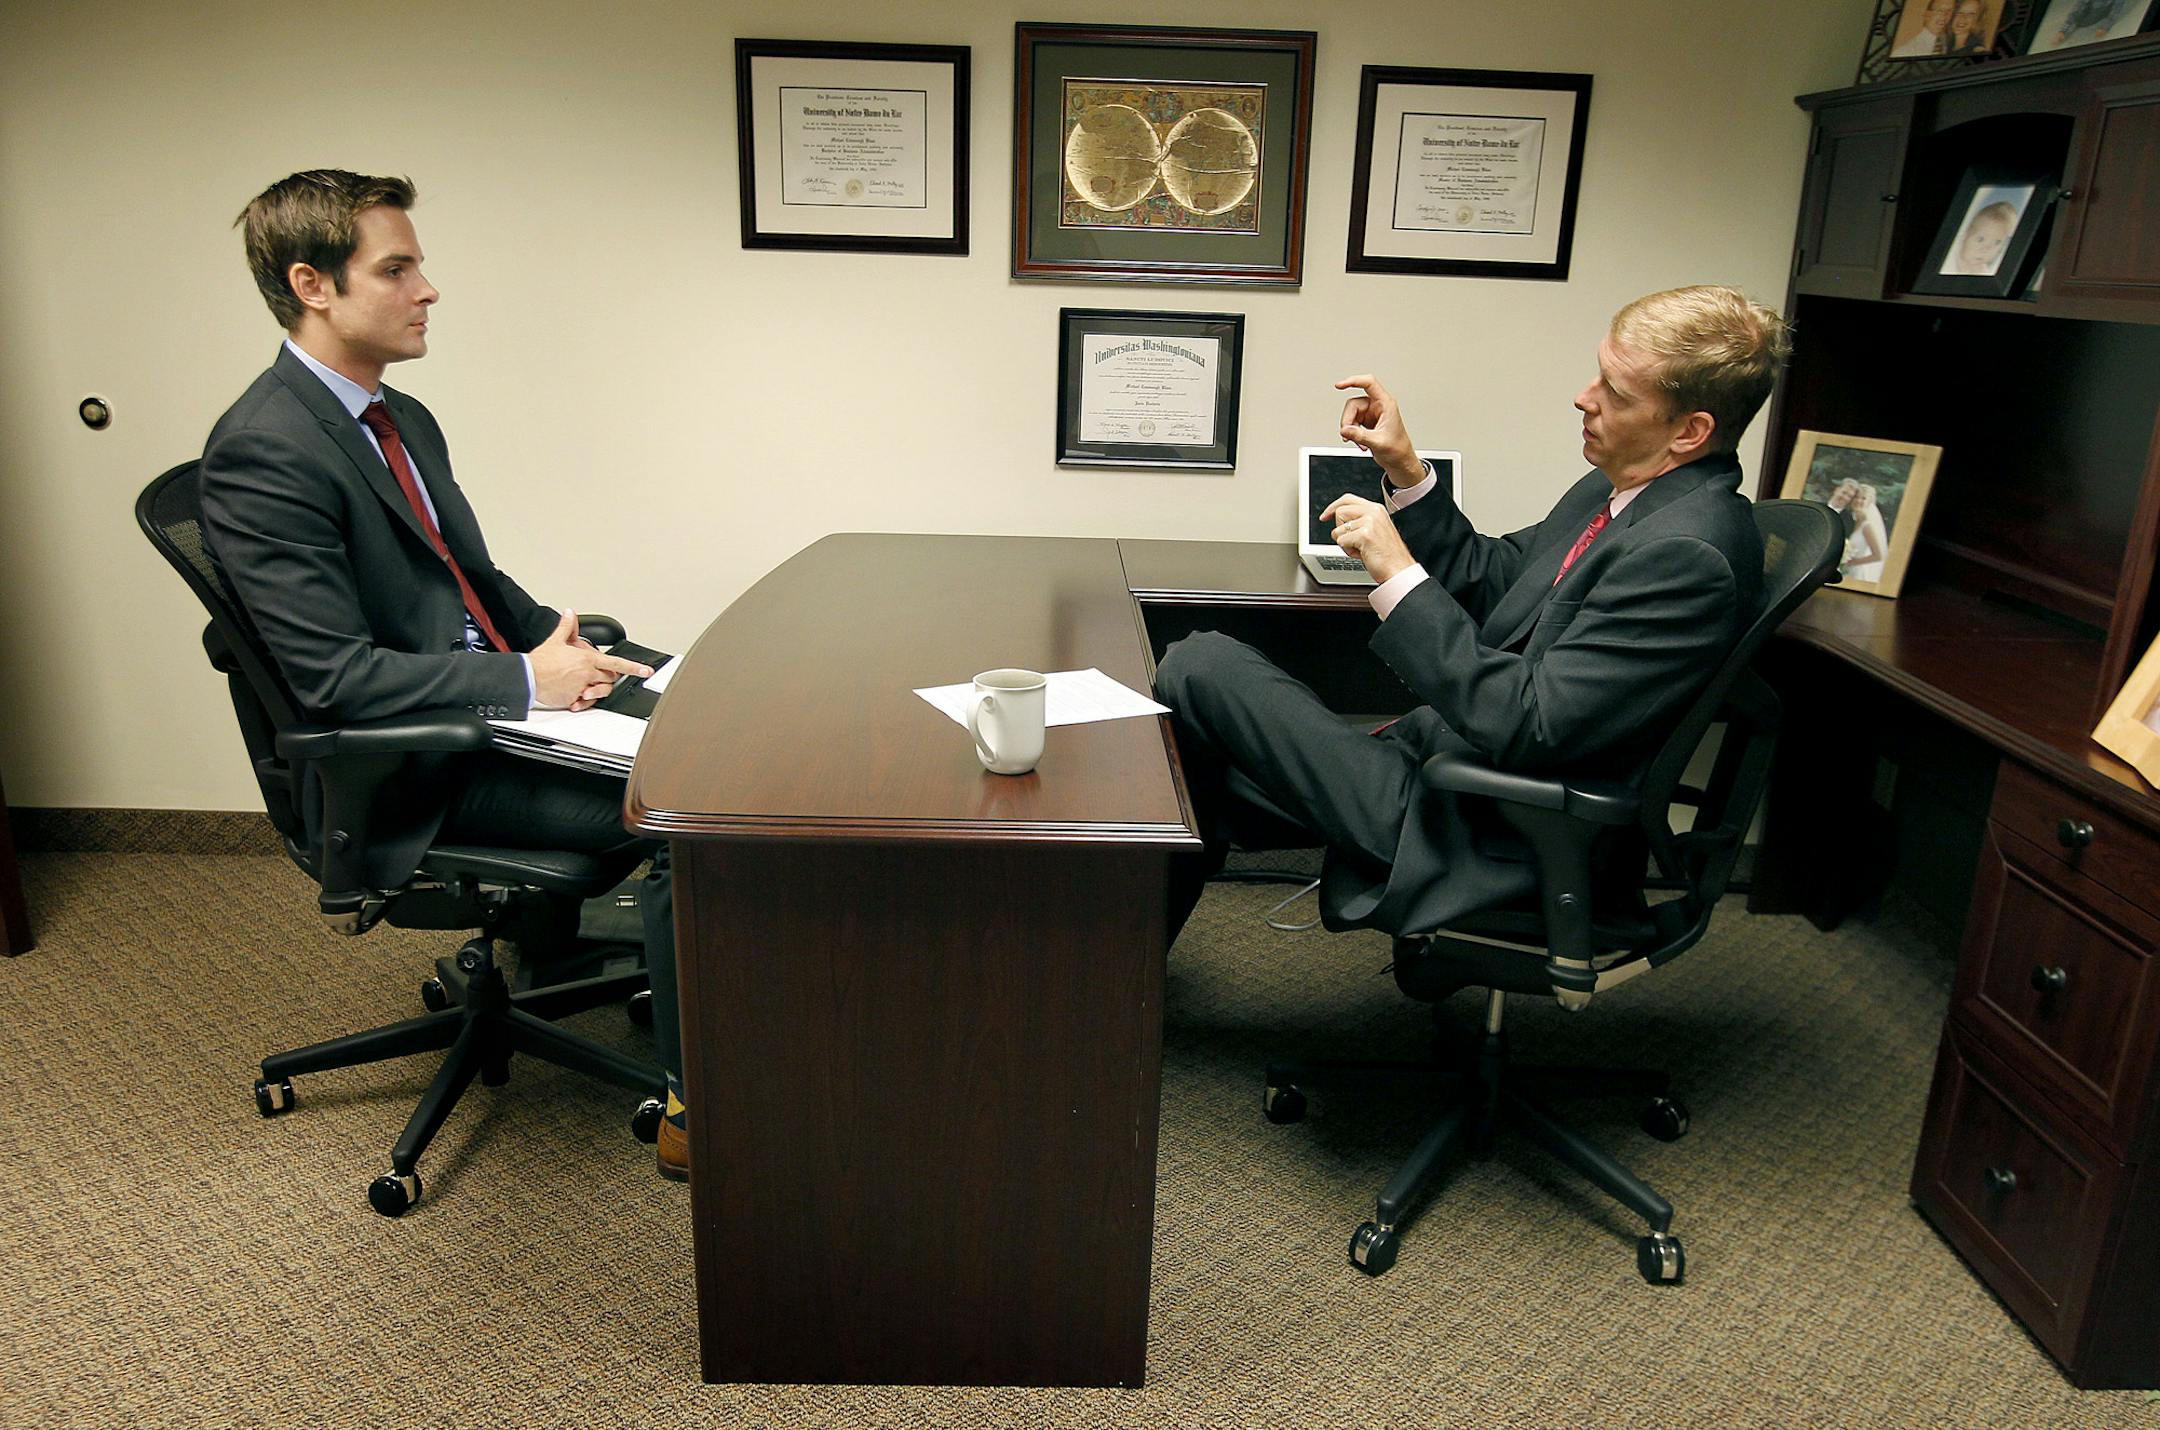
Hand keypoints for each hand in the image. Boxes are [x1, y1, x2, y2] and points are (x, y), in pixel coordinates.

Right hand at [528, 609, 653, 710]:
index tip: (646, 671)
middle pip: (610, 678)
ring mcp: (582, 687)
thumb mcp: (555, 640)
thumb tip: (569, 613)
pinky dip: (584, 702)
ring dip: (597, 690)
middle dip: (608, 678)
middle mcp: (587, 673)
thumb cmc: (540, 661)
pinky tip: (577, 699)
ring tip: (586, 687)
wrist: (527, 677)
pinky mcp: (574, 699)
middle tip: (596, 676)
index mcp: (587, 659)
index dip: (634, 668)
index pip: (617, 663)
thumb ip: (566, 627)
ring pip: (601, 692)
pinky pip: (586, 703)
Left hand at [1320, 493, 1414, 584]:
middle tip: (1352, 541)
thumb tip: (1341, 519)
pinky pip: (1341, 541)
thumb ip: (1361, 520)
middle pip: (1340, 512)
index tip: (1324, 516)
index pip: (1348, 499)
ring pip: (1338, 529)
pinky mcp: (1365, 534)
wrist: (1399, 569)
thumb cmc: (1388, 555)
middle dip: (1339, 530)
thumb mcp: (1375, 530)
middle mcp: (1373, 512)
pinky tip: (1362, 554)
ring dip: (1345, 543)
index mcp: (1376, 509)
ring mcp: (1370, 522)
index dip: (1333, 507)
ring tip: (1361, 549)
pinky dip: (1348, 551)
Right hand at [1334, 374, 1423, 486]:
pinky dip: (1352, 433)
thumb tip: (1344, 429)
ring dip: (1350, 429)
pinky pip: (1352, 423)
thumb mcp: (1378, 442)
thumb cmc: (1398, 449)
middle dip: (1348, 420)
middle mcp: (1379, 406)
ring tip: (1359, 442)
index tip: (1340, 385)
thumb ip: (1360, 435)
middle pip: (1354, 404)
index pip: (1369, 384)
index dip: (1353, 381)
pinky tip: (1359, 443)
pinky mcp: (1368, 421)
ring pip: (1351, 414)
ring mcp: (1372, 414)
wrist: (1400, 460)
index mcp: (1386, 404)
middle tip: (1348, 434)